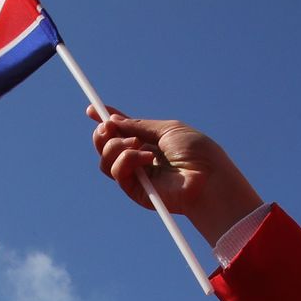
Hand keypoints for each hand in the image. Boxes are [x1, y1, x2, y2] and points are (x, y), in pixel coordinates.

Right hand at [88, 107, 262, 245]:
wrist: (209, 178)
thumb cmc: (197, 153)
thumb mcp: (168, 129)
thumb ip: (139, 126)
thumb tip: (113, 120)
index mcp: (149, 142)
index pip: (121, 131)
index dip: (106, 121)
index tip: (91, 109)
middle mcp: (140, 158)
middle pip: (105, 146)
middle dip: (102, 133)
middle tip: (108, 126)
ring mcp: (136, 175)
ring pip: (105, 159)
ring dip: (115, 146)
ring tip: (136, 144)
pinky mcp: (135, 190)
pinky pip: (116, 171)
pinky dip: (127, 159)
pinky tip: (147, 158)